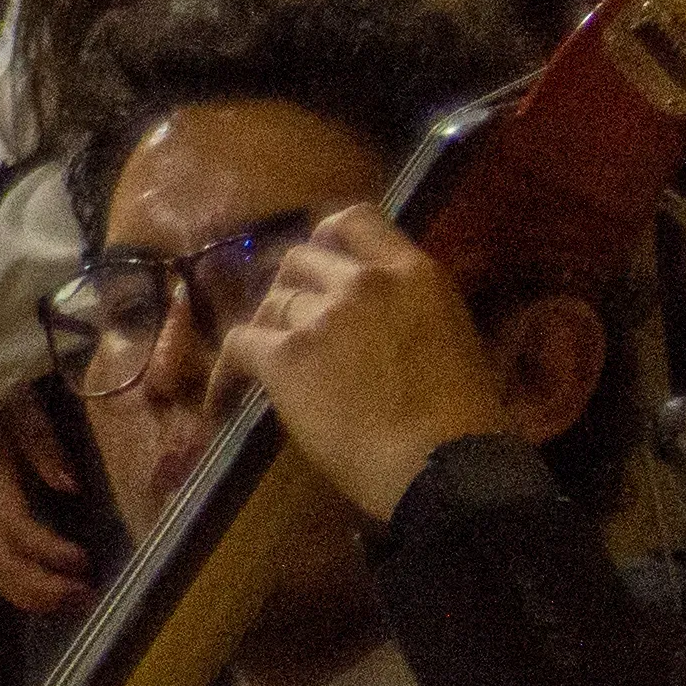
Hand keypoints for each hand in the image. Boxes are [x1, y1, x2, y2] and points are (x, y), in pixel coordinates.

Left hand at [219, 203, 521, 522]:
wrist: (444, 464)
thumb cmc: (463, 418)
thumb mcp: (450, 337)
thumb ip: (407, 311)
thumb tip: (377, 320)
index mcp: (416, 273)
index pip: (355, 221)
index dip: (326, 239)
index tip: (317, 265)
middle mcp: (365, 281)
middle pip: (298, 262)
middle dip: (289, 291)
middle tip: (287, 325)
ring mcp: (322, 315)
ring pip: (270, 306)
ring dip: (265, 333)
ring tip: (261, 369)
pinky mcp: (285, 354)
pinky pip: (236, 347)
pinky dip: (224, 375)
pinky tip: (223, 401)